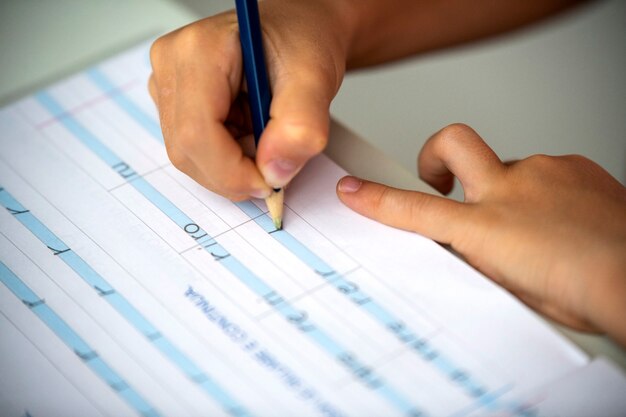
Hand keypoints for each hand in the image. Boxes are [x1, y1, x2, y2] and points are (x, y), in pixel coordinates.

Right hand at [148, 0, 351, 199]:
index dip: (232, 172)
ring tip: (264, 138)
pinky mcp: (174, 102)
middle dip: (234, 173)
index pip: (196, 134)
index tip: (270, 184)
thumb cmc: (302, 40)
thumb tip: (273, 172)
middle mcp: (171, 65)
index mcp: (198, 51)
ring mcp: (167, 84)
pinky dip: (226, 158)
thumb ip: (300, 126)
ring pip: (188, 156)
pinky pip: (193, 150)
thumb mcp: (315, 77)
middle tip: (275, 165)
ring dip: (231, 166)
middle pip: (187, 150)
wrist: (298, 30)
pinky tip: (249, 135)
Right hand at [337, 123, 625, 344]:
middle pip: (452, 142)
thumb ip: (478, 260)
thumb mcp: (508, 289)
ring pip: (505, 166)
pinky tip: (562, 219)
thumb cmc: (584, 292)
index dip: (374, 199)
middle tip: (438, 177)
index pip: (414, 210)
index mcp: (486, 229)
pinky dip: (543, 191)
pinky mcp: (574, 164)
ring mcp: (543, 171)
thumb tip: (467, 246)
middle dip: (434, 155)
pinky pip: (543, 171)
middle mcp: (510, 189)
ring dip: (506, 191)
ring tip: (535, 227)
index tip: (351, 189)